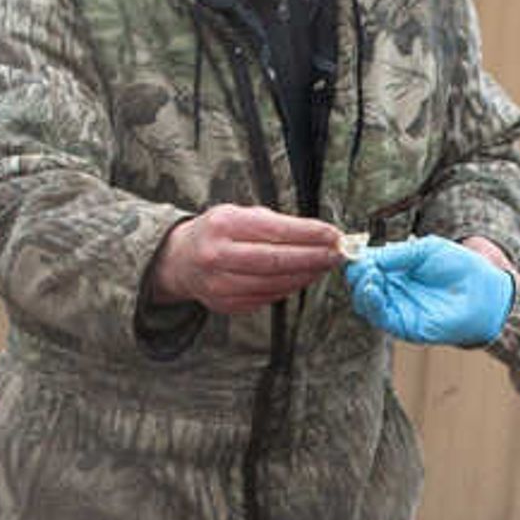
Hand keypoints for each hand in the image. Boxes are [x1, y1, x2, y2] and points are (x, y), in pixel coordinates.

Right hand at [149, 204, 350, 313]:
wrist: (181, 260)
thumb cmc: (220, 232)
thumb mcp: (240, 215)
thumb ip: (277, 224)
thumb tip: (322, 235)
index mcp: (223, 225)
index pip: (275, 230)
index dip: (309, 234)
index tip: (335, 235)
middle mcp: (217, 255)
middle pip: (276, 261)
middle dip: (313, 257)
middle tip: (338, 254)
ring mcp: (219, 284)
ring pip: (275, 283)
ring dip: (306, 275)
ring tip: (325, 265)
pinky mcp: (225, 304)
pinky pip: (267, 297)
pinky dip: (290, 287)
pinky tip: (304, 277)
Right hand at [342, 235, 517, 345]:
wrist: (485, 291)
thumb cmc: (459, 267)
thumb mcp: (425, 250)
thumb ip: (396, 254)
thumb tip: (366, 257)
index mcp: (397, 272)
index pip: (367, 268)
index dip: (358, 260)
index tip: (353, 251)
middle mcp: (394, 292)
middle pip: (361, 286)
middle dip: (357, 273)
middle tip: (361, 264)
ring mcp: (398, 309)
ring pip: (366, 303)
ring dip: (361, 287)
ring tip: (367, 274)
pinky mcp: (405, 326)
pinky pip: (381, 317)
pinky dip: (372, 303)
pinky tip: (371, 288)